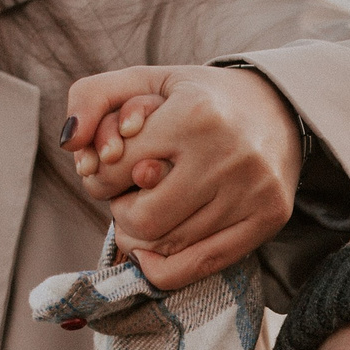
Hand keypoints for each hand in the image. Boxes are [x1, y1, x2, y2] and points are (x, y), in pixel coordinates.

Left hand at [63, 65, 302, 289]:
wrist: (280, 108)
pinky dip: (163, 270)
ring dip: (141, 238)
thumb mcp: (146, 80)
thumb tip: (69, 143)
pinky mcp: (267, 219)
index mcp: (193, 114)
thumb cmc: (200, 97)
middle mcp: (226, 155)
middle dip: (120, 211)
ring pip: (167, 246)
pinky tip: (150, 256)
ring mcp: (251, 192)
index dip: (98, 175)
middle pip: (140, 218)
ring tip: (147, 212)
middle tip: (129, 194)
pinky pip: (200, 265)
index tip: (111, 167)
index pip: (114, 170)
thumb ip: (92, 96)